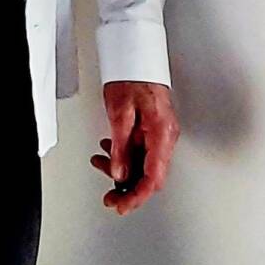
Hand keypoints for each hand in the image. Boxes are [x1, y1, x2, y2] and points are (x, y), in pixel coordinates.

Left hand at [90, 81, 180, 215]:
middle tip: (109, 197)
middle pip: (149, 176)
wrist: (137, 58)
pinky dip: (124, 156)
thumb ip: (120, 147)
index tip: (123, 206)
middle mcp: (164, 136)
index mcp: (161, 134)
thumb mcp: (119, 114)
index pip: (153, 177)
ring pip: (143, 164)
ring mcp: (159, 134)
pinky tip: (109, 152)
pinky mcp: (152, 130)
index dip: (137, 196)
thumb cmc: (133, 78)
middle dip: (127, 189)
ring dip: (121, 170)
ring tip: (100, 165)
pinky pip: (140, 151)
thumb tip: (118, 172)